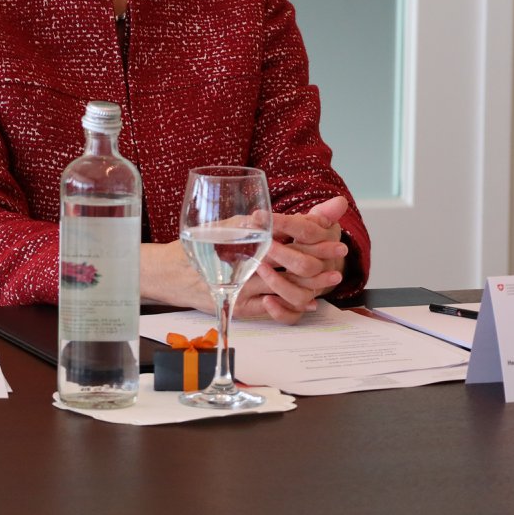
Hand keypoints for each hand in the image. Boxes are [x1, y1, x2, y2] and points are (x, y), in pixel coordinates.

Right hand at [138, 196, 350, 325]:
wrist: (175, 273)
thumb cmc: (208, 242)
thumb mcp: (242, 222)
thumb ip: (286, 217)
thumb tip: (335, 203)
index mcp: (248, 235)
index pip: (291, 234)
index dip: (317, 237)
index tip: (335, 236)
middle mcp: (247, 262)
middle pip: (294, 263)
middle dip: (320, 259)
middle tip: (339, 255)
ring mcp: (246, 288)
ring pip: (289, 289)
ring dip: (313, 284)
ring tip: (330, 279)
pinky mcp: (242, 308)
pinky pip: (275, 311)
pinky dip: (294, 306)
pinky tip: (307, 301)